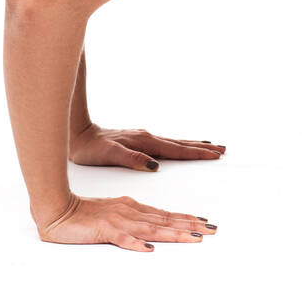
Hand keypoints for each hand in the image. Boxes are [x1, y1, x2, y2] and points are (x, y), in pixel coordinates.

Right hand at [37, 194, 216, 251]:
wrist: (56, 209)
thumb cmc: (82, 215)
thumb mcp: (113, 217)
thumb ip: (132, 224)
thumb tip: (151, 239)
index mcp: (132, 207)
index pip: (164, 215)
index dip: (186, 219)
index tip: (205, 223)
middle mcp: (129, 211)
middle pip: (164, 221)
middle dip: (190, 225)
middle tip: (213, 230)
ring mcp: (117, 220)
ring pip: (151, 229)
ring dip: (173, 234)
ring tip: (194, 238)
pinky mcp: (103, 229)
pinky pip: (122, 238)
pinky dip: (135, 244)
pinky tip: (148, 250)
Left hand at [69, 123, 225, 170]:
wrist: (78, 135)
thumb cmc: (91, 149)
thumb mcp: (109, 155)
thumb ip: (132, 159)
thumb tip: (154, 165)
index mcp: (145, 143)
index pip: (176, 151)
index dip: (196, 154)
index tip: (215, 155)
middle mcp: (147, 138)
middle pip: (180, 144)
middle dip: (202, 148)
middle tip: (223, 150)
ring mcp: (144, 138)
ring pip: (174, 143)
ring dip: (193, 145)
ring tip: (210, 146)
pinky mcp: (139, 141)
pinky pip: (165, 144)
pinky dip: (179, 145)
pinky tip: (179, 147)